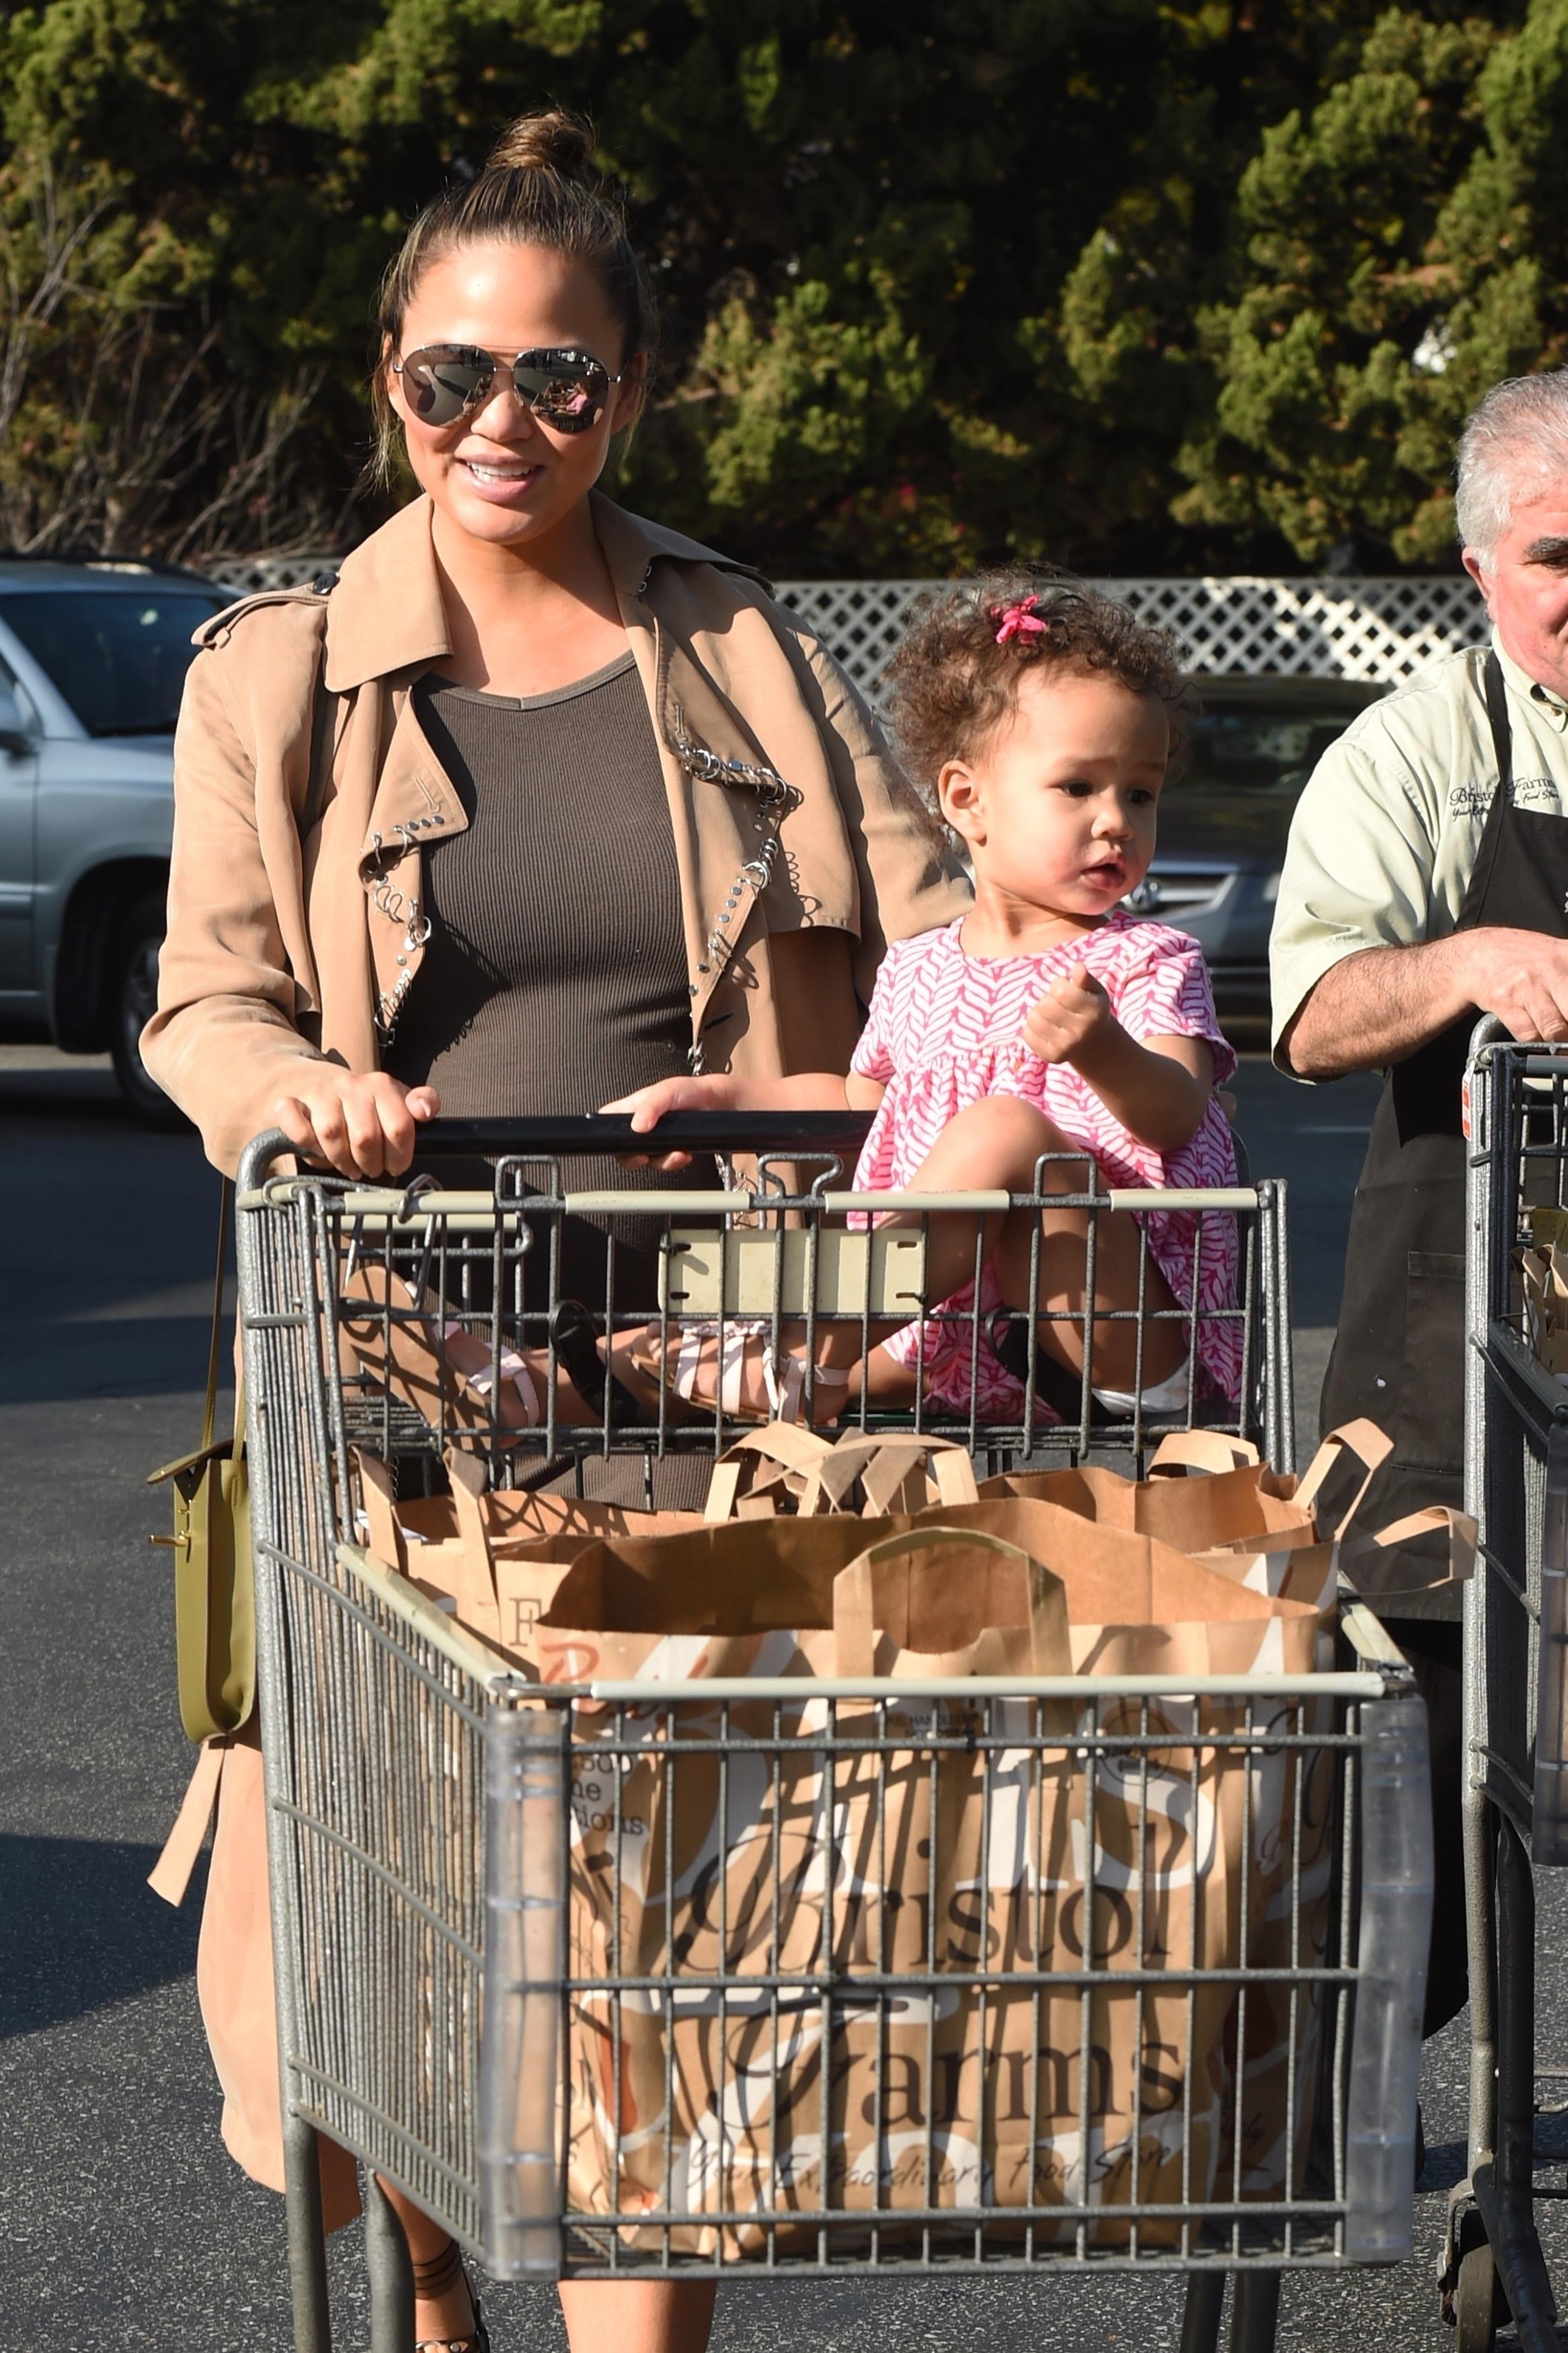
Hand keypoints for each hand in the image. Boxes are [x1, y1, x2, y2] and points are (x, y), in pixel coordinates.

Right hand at [274, 1072, 439, 1178]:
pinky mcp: (289, 1102)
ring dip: (341, 1160)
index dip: (400, 1156)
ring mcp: (319, 1092)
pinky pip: (296, 1127)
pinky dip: (306, 1144)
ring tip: (349, 1165)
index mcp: (381, 1085)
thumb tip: (426, 1111)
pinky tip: (318, 1150)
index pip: (399, 1126)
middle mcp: (350, 1084)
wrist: (314, 1082)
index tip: (395, 1165)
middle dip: (370, 1163)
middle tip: (370, 1168)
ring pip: (331, 1133)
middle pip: (365, 1136)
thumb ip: (422, 1104)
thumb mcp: (397, 1101)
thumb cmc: (362, 1103)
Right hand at [599, 1074, 736, 1169]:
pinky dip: (675, 1162)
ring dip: (662, 1161)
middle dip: (635, 1157)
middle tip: (646, 1156)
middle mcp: (643, 1124)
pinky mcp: (672, 1147)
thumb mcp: (667, 1091)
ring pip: (648, 1159)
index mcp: (634, 1107)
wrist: (718, 1103)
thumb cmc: (690, 1090)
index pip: (608, 1120)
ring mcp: (658, 1138)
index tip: (619, 1144)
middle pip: (625, 1148)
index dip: (607, 1133)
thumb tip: (637, 1126)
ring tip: (677, 1153)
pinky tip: (684, 1153)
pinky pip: (667, 1163)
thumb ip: (650, 1106)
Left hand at [1022, 964, 1114, 1067]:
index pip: (1061, 992)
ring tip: (1051, 1014)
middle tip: (1057, 1003)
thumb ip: (1085, 978)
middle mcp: (1081, 1032)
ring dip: (1038, 1011)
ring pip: (1033, 1018)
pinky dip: (1032, 1027)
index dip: (1058, 984)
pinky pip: (1026, 1033)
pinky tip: (1046, 1027)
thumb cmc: (1090, 1008)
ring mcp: (1065, 1047)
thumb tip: (1077, 968)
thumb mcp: (1094, 991)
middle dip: (1048, 998)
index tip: (1065, 988)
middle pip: (1045, 1005)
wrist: (1094, 1043)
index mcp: (1094, 1012)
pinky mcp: (1051, 1057)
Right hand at [1463, 928, 1567, 1043]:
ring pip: (1556, 1030)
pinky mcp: (1506, 1002)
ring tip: (1558, 1040)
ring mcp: (1528, 986)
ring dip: (1559, 1042)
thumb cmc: (1523, 957)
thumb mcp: (1560, 954)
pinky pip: (1529, 1035)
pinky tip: (1537, 1037)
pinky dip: (1536, 1043)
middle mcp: (1551, 969)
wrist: (1477, 953)